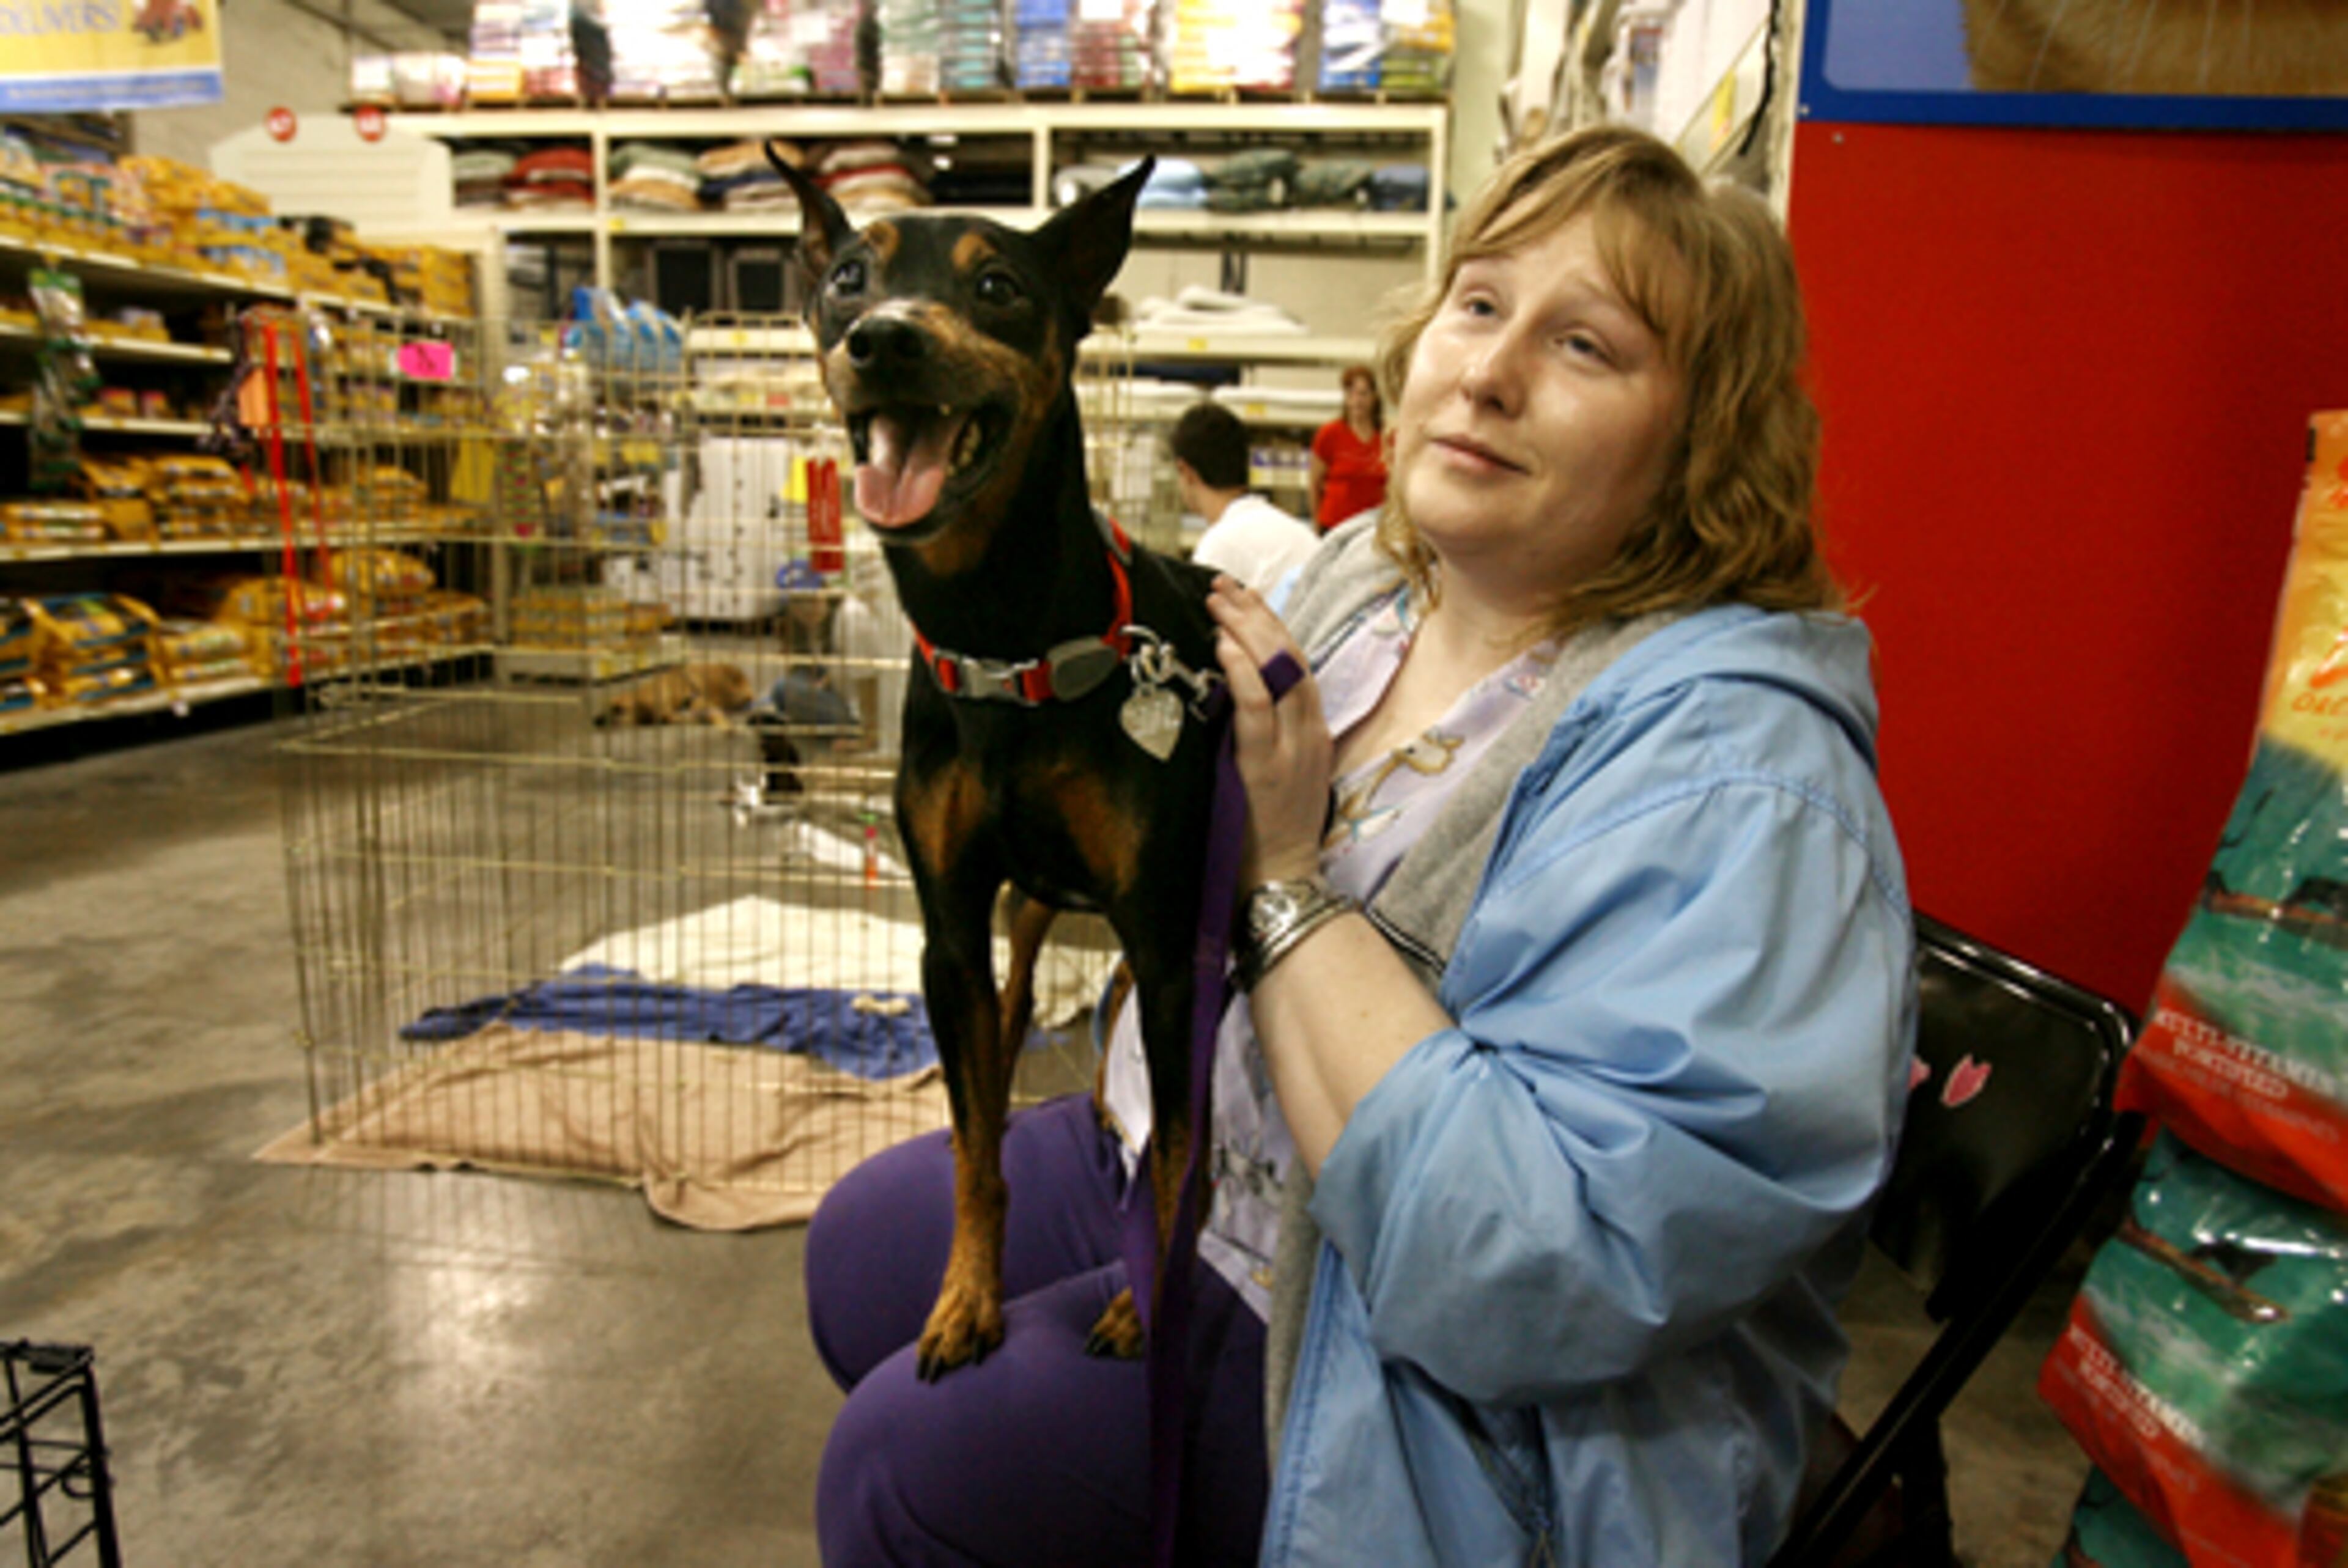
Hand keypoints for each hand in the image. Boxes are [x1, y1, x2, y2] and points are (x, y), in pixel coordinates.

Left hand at [1209, 576, 1329, 886]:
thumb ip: (1266, 730)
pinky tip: (1224, 647)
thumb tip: (1232, 688)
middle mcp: (1310, 733)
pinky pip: (1258, 710)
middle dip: (1257, 616)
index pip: (1297, 664)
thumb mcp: (1278, 770)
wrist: (1281, 878)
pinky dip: (1243, 674)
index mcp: (1313, 731)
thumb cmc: (1268, 829)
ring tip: (1220, 604)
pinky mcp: (1268, 767)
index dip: (1271, 625)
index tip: (1244, 597)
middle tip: (1225, 587)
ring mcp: (1293, 749)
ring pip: (1280, 675)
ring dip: (1248, 633)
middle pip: (1292, 658)